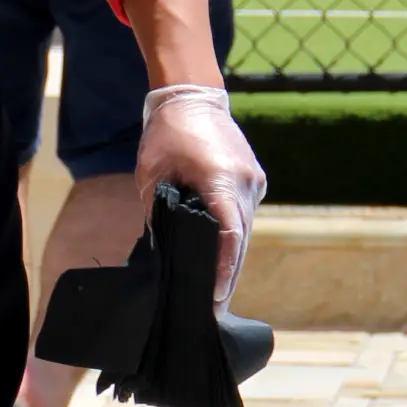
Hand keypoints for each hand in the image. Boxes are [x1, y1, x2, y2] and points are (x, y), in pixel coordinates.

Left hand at [137, 84, 266, 308]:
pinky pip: (245, 216)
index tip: (213, 298)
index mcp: (220, 179)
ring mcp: (254, 180)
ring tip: (218, 295)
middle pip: (241, 240)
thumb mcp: (152, 174)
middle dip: (228, 276)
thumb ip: (158, 211)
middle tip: (214, 311)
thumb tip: (163, 249)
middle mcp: (245, 182)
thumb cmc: (166, 134)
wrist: (192, 96)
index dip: (222, 270)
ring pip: (246, 231)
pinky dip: (235, 239)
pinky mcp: (254, 179)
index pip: (228, 235)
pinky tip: (223, 261)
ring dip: (234, 260)